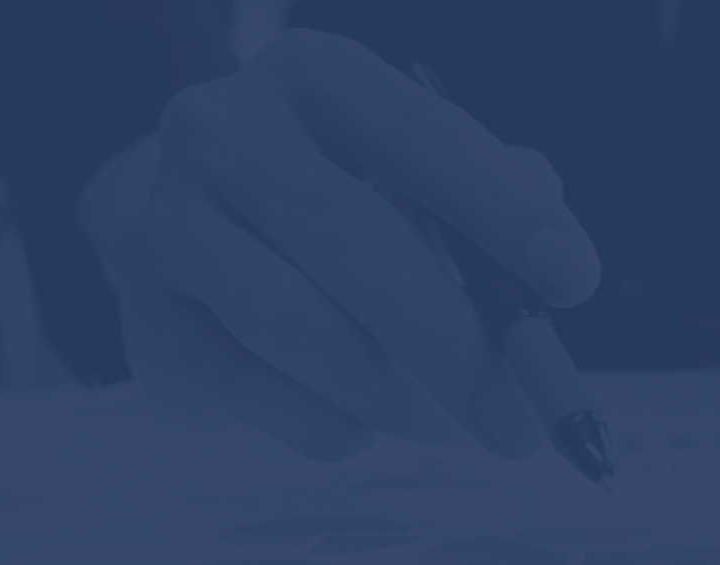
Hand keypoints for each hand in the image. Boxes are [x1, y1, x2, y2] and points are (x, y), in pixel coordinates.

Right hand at [79, 29, 599, 460]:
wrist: (178, 225)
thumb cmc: (335, 198)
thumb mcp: (412, 173)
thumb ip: (489, 206)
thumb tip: (551, 278)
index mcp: (315, 78)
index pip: (418, 135)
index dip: (501, 210)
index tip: (572, 281)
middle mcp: (227, 130)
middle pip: (353, 237)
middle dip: (454, 340)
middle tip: (520, 415)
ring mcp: (171, 221)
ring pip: (292, 320)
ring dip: (389, 391)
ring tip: (448, 424)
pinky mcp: (147, 315)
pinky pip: (249, 386)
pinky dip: (326, 421)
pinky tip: (365, 425)